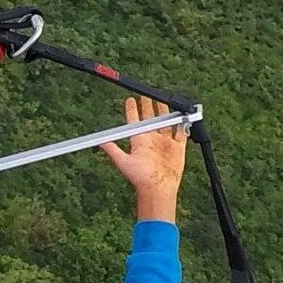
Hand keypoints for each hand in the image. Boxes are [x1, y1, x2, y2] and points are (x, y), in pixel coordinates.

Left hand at [100, 92, 186, 223]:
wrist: (158, 189)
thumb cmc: (140, 178)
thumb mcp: (123, 162)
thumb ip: (112, 150)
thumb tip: (99, 142)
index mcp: (140, 140)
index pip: (135, 120)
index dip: (132, 109)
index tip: (130, 99)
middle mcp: (152, 139)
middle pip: (150, 117)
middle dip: (148, 105)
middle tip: (146, 93)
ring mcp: (165, 142)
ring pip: (166, 122)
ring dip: (165, 111)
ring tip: (164, 99)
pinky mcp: (178, 147)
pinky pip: (181, 132)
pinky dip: (183, 123)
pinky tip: (182, 115)